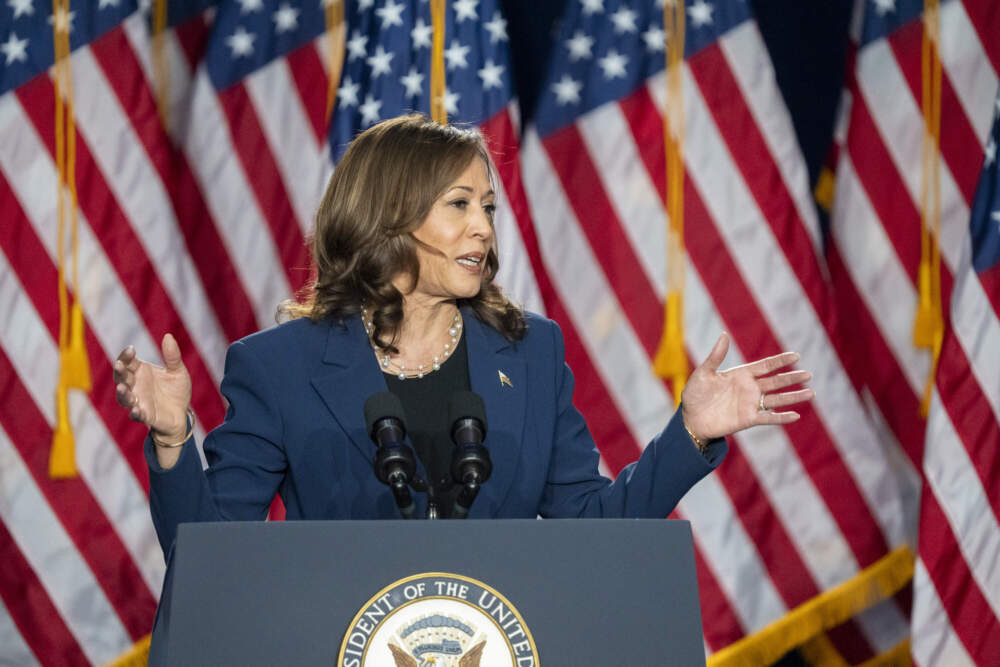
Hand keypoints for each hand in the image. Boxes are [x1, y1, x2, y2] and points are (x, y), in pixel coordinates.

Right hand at [114, 333, 191, 441]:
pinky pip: (137, 415)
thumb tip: (168, 336)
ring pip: (124, 397)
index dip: (126, 356)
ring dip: (122, 392)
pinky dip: (135, 413)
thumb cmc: (176, 390)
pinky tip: (136, 410)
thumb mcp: (178, 372)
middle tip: (119, 365)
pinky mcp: (145, 416)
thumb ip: (172, 356)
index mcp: (140, 372)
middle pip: (121, 377)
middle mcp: (135, 386)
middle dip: (119, 371)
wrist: (182, 413)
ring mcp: (138, 401)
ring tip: (121, 387)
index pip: (128, 362)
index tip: (131, 349)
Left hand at [681, 333, 812, 441]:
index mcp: (741, 374)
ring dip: (793, 397)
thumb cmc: (695, 394)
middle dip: (792, 378)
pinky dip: (781, 417)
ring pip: (777, 399)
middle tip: (808, 374)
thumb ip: (716, 356)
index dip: (780, 361)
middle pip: (776, 381)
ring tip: (811, 393)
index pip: (765, 366)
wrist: (690, 418)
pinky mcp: (748, 420)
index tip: (796, 355)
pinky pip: (768, 418)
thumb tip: (724, 334)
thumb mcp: (704, 373)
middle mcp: (750, 388)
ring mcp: (750, 404)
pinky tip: (796, 415)